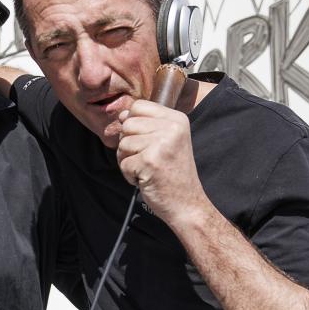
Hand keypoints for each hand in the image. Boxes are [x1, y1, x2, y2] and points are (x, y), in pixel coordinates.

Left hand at [116, 100, 207, 224]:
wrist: (187, 203)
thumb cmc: (173, 173)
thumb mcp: (167, 141)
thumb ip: (146, 125)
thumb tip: (121, 115)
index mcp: (177, 119)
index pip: (138, 106)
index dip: (132, 123)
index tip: (144, 141)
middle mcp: (171, 128)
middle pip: (128, 124)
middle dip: (129, 144)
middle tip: (146, 159)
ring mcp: (161, 144)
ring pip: (123, 143)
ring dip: (128, 160)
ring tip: (147, 169)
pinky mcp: (149, 161)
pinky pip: (123, 162)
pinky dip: (129, 175)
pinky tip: (146, 179)